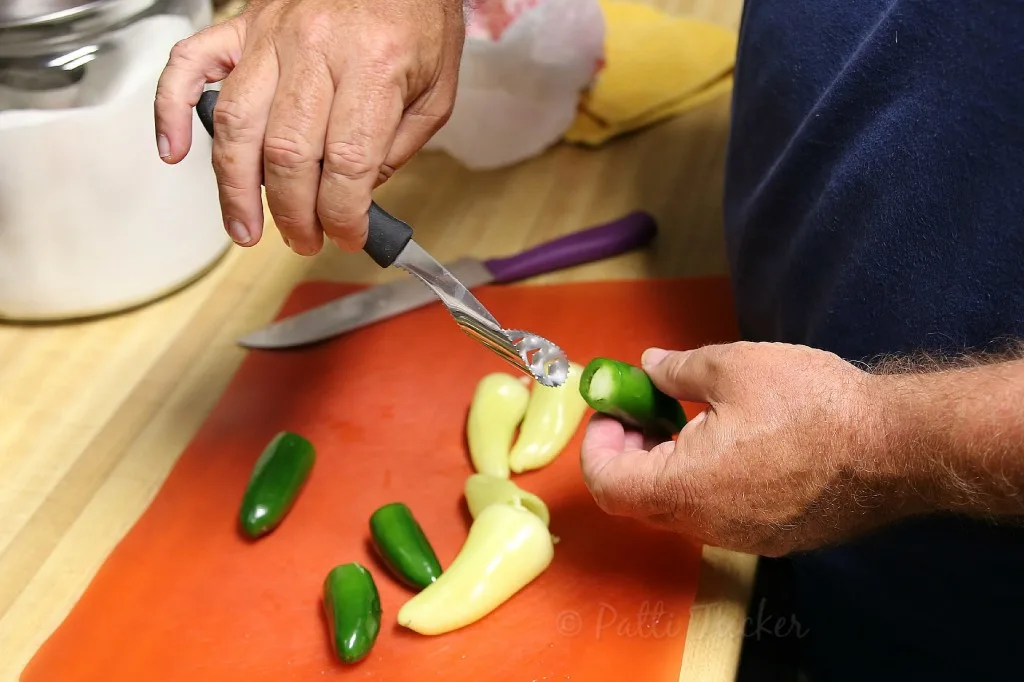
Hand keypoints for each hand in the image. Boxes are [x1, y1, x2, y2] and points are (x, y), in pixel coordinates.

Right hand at [154, 0, 465, 254]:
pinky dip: (170, 107)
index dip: (343, 214)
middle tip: (303, 240)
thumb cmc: (417, 13)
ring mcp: (272, 34)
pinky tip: (173, 150)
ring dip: (235, 187)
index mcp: (374, 64)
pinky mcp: (243, 23)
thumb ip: (398, 145)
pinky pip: (190, 63)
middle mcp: (316, 48)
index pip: (347, 163)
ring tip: (244, 228)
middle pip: (288, 153)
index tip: (348, 236)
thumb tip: (357, 192)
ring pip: (237, 123)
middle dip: (293, 214)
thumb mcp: (436, 88)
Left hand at [579, 342, 908, 556]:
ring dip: (666, 465)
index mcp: (684, 487)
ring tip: (689, 419)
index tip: (614, 410)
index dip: (597, 445)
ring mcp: (741, 536)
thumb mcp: (732, 367)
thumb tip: (647, 367)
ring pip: (678, 508)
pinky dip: (703, 480)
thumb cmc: (813, 406)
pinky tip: (731, 442)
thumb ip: (676, 371)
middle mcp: (705, 524)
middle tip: (646, 410)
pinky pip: (716, 513)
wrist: (895, 447)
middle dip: (630, 451)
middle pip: (638, 499)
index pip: (607, 485)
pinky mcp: (773, 536)